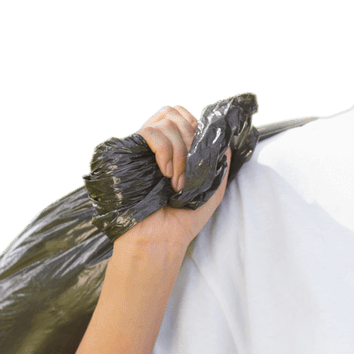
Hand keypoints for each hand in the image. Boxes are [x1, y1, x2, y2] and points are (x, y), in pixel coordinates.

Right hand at [114, 104, 231, 251]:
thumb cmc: (184, 220)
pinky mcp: (128, 153)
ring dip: (180, 150)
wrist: (160, 240)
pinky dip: (164, 150)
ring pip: (165, 122)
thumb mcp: (212, 189)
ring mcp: (141, 148)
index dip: (195, 127)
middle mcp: (155, 145)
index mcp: (173, 149)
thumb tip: (225, 136)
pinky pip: (149, 132)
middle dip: (191, 138)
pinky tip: (166, 173)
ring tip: (177, 180)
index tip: (201, 154)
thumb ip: (220, 162)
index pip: (183, 116)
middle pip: (175, 113)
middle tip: (190, 170)